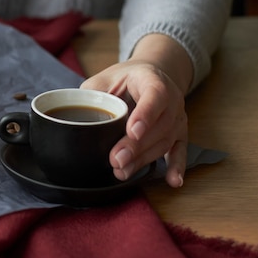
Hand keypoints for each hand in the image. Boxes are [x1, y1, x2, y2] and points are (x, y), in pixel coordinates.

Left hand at [80, 34, 191, 187]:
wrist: (150, 76)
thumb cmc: (125, 78)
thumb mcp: (104, 78)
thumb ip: (93, 95)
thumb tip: (77, 118)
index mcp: (152, 80)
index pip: (154, 95)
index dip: (145, 114)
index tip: (132, 131)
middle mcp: (171, 99)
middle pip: (159, 125)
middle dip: (136, 146)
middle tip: (116, 159)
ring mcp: (177, 118)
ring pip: (165, 141)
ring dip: (143, 159)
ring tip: (122, 171)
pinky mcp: (179, 133)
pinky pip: (180, 151)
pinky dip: (177, 167)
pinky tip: (173, 181)